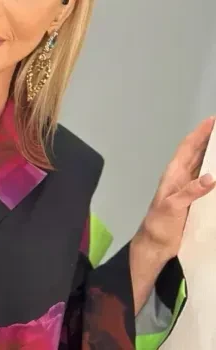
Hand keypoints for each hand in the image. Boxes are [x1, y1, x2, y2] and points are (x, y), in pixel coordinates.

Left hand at [137, 117, 215, 262]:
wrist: (155, 244)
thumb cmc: (159, 223)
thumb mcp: (172, 206)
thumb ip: (189, 192)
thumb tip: (210, 177)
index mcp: (174, 174)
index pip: (188, 148)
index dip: (199, 133)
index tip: (211, 120)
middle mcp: (181, 177)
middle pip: (196, 152)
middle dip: (209, 139)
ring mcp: (188, 187)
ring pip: (202, 164)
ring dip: (213, 154)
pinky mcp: (194, 199)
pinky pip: (206, 180)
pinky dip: (215, 173)